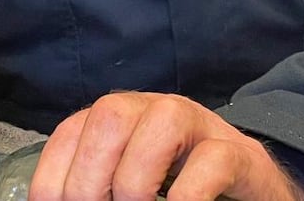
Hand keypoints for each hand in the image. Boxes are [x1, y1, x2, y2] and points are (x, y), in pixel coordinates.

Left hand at [29, 92, 303, 200]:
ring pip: (162, 122)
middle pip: (111, 115)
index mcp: (119, 120)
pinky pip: (213, 160)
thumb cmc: (180, 188)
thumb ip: (98, 190)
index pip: (69, 134)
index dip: (53, 182)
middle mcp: (155, 111)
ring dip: (137, 180)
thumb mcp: (130, 186)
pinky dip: (188, 196)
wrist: (249, 188)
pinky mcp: (239, 154)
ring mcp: (200, 126)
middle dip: (89, 179)